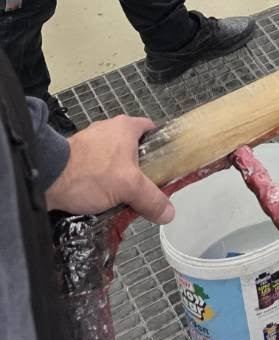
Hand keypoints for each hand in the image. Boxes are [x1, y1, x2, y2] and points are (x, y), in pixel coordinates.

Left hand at [44, 115, 173, 223]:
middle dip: (137, 169)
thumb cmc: (90, 174)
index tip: (162, 164)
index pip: (152, 129)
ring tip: (119, 197)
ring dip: (117, 176)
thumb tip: (168, 213)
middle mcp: (109, 128)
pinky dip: (99, 180)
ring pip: (113, 159)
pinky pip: (95, 166)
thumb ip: (151, 199)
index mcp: (126, 126)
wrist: (48, 179)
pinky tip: (99, 197)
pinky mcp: (75, 155)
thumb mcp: (129, 188)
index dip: (160, 146)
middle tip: (141, 187)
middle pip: (132, 148)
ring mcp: (90, 140)